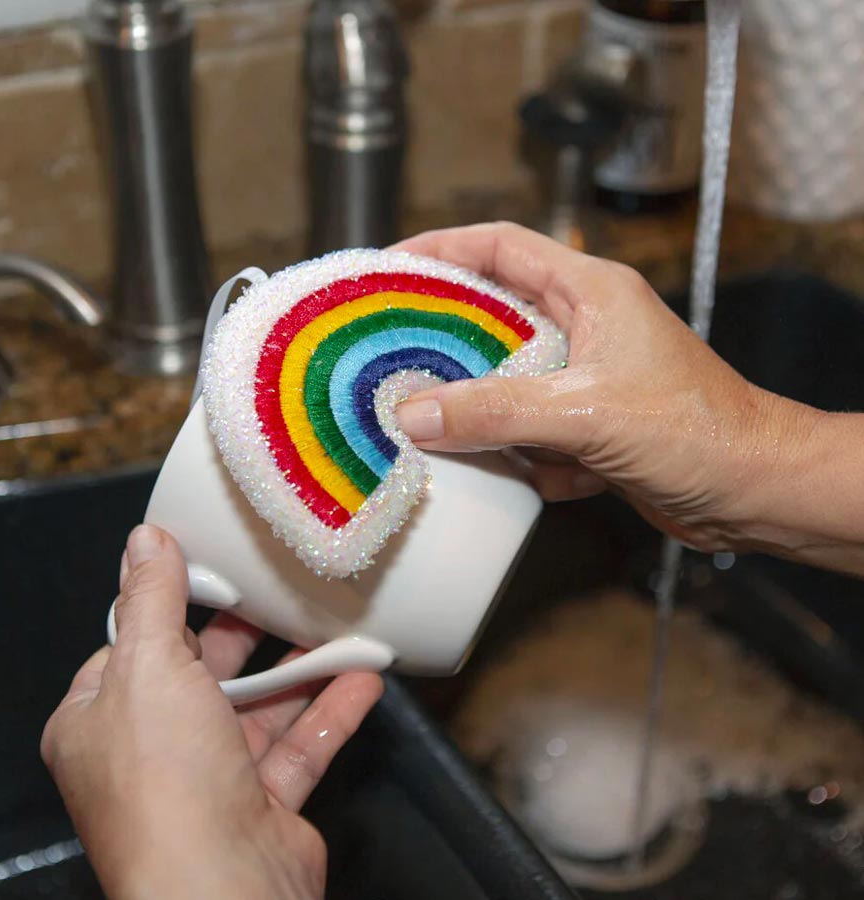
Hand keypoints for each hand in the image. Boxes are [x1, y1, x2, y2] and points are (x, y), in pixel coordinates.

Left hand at [41, 524, 382, 899]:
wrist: (224, 887)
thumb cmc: (166, 784)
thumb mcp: (151, 666)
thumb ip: (152, 598)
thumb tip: (144, 542)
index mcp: (100, 721)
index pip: (132, 649)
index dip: (170, 610)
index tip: (211, 572)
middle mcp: (151, 753)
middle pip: (202, 676)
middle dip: (243, 638)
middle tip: (274, 594)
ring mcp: (209, 781)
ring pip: (259, 710)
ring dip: (299, 672)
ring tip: (333, 629)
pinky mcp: (261, 803)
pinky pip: (299, 745)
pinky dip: (331, 710)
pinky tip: (361, 679)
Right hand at [394, 223, 863, 574]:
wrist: (753, 491)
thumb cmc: (698, 430)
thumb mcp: (587, 414)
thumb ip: (498, 411)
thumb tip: (416, 414)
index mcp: (589, 291)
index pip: (501, 247)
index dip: (440, 249)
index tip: (387, 270)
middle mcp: (583, 327)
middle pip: (491, 315)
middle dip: (441, 339)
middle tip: (387, 357)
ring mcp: (583, 378)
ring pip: (504, 379)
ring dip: (476, 407)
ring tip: (430, 425)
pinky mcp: (585, 425)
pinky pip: (526, 429)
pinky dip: (517, 454)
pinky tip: (526, 475)